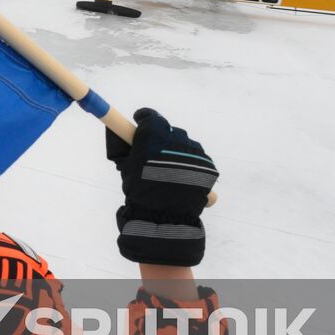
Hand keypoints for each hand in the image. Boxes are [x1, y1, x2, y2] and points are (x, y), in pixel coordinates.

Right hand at [105, 108, 217, 266]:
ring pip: (186, 144)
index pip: (150, 117)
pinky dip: (192, 165)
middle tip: (155, 153)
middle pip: (169, 131)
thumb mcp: (127, 168)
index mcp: (153, 136)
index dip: (144, 118)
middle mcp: (175, 138)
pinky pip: (199, 158)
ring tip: (172, 171)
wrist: (165, 218)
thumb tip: (126, 138)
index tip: (139, 120)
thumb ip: (127, 150)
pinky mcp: (208, 165)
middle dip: (162, 138)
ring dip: (178, 151)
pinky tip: (184, 179)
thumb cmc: (140, 193)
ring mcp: (194, 152)